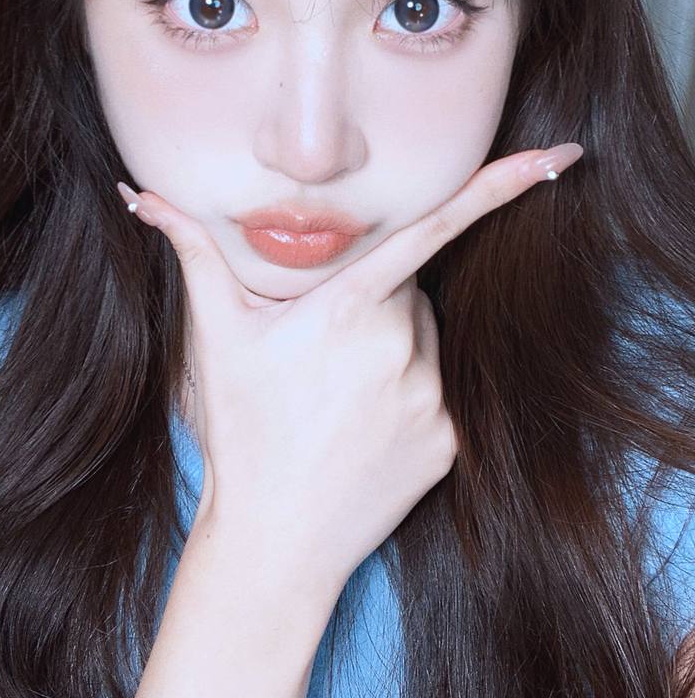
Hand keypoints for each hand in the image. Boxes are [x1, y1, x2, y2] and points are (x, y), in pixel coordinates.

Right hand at [118, 143, 582, 592]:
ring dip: (392, 347)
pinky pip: (437, 391)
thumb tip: (141, 196)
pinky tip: (362, 425)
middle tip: (322, 347)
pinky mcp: (449, 439)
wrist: (275, 539)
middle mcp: (401, 346)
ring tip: (337, 392)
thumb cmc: (242, 428)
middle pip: (408, 292)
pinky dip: (407, 394)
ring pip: (425, 340)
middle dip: (375, 301)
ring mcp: (430, 396)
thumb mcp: (215, 337)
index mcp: (348, 307)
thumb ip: (192, 254)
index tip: (557, 158)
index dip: (496, 187)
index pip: (430, 229)